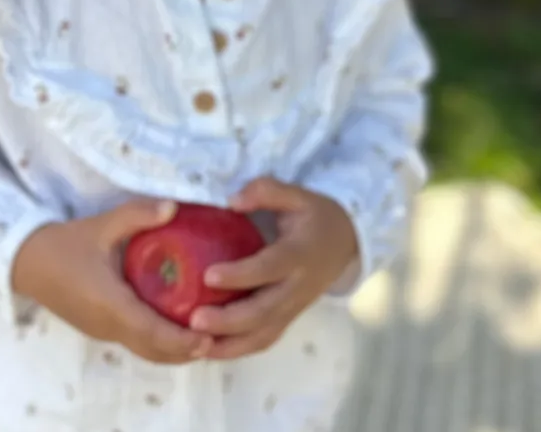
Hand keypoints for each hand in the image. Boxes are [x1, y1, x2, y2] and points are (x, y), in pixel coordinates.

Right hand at [11, 199, 212, 364]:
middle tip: (218, 338)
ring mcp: (102, 330)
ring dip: (172, 350)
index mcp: (109, 303)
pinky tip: (175, 325)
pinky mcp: (100, 327)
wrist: (28, 262)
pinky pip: (134, 341)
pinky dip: (158, 342)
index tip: (208, 336)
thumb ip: (138, 215)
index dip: (180, 339)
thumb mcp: (102, 224)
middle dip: (185, 349)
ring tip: (204, 337)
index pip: (150, 331)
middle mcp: (107, 324)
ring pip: (143, 349)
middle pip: (152, 349)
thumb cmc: (66, 243)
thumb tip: (174, 206)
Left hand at [189, 177, 358, 359]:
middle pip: (263, 311)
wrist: (346, 243)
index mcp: (299, 254)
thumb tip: (232, 201)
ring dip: (229, 344)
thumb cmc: (315, 216)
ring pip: (263, 334)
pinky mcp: (288, 318)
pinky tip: (209, 350)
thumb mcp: (297, 194)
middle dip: (228, 320)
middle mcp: (297, 287)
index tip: (208, 275)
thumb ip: (267, 191)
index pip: (269, 268)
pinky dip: (237, 350)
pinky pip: (264, 340)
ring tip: (195, 344)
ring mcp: (293, 307)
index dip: (240, 274)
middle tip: (194, 320)